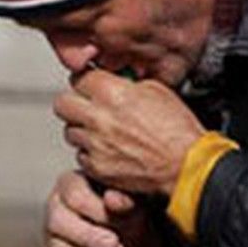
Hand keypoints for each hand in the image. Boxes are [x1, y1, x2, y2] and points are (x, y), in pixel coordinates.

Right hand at [42, 169, 170, 246]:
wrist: (130, 236)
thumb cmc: (127, 213)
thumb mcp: (133, 204)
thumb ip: (123, 200)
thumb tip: (113, 199)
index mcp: (71, 182)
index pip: (74, 196)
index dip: (98, 213)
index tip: (124, 222)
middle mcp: (54, 204)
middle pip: (58, 222)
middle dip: (90, 238)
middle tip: (116, 246)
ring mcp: (49, 231)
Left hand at [51, 71, 204, 198]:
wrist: (185, 165)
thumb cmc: (177, 130)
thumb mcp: (156, 90)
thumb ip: (127, 84)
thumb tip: (113, 82)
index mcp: (112, 93)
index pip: (78, 79)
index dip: (86, 83)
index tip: (91, 87)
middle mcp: (98, 118)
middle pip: (62, 105)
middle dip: (74, 104)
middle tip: (86, 107)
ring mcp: (95, 144)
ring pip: (69, 131)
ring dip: (82, 130)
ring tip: (101, 131)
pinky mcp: (96, 167)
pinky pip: (81, 155)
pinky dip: (91, 153)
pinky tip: (108, 150)